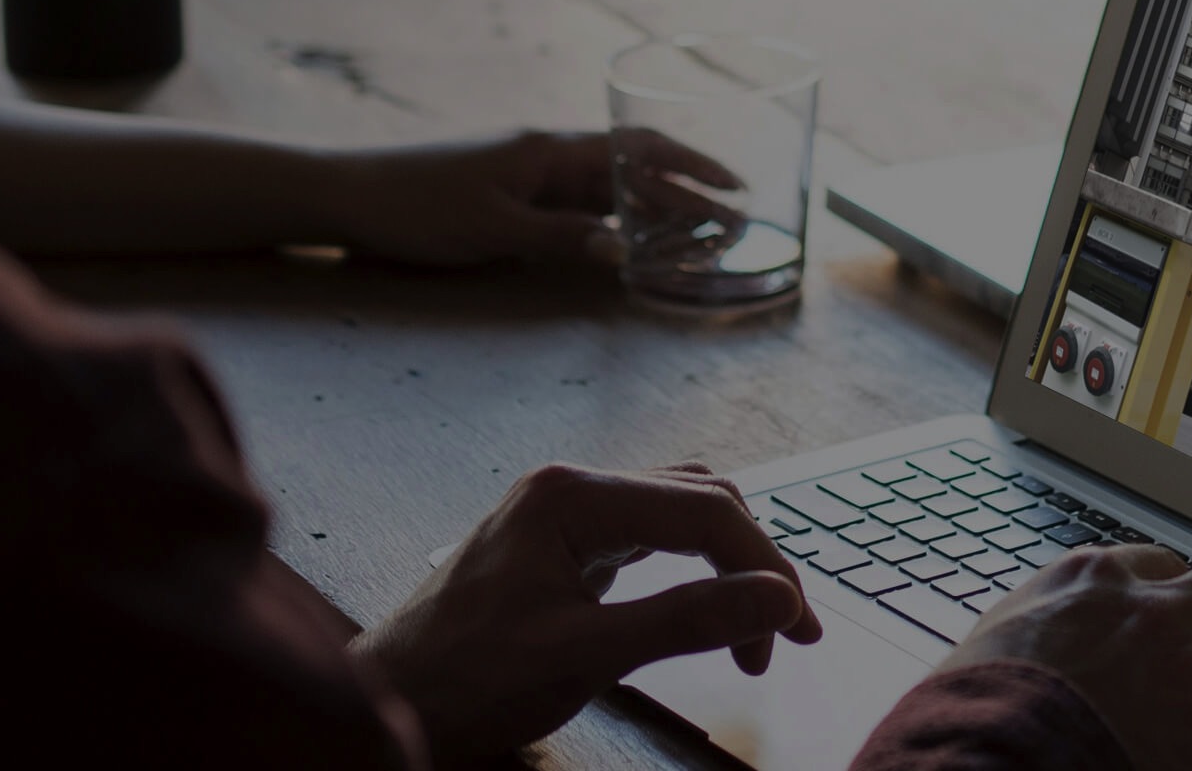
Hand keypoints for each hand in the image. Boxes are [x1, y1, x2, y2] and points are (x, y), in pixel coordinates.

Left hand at [323, 129, 739, 267]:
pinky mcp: (510, 199)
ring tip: (699, 236)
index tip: (736, 186)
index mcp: (549, 151)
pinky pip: (577, 208)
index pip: (638, 149)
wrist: (348, 198)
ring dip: (654, 209)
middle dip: (687, 192)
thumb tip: (626, 251)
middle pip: (632, 169)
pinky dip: (612, 224)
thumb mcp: (493, 229)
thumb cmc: (416, 208)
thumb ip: (561, 237)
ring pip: (608, 190)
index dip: (692, 165)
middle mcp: (546, 156)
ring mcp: (528, 177)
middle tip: (735, 223)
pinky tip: (630, 243)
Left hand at [352, 462, 823, 760]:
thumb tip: (777, 599)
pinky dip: (688, 570)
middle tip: (785, 638)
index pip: (705, 511)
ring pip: (677, 515)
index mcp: (572, 496)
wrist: (392, 703)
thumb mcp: (588, 655)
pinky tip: (702, 608)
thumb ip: (687, 619)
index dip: (765, 568)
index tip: (799, 631)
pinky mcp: (559, 544)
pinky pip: (646, 537)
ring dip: (724, 566)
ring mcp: (562, 512)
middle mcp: (569, 487)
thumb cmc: (466, 681)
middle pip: (699, 502)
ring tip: (751, 633)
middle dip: (751, 565)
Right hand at [939, 547, 1191, 769]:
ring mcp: (1188, 663)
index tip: (1171, 618)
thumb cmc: (975, 710)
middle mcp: (1147, 610)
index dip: (1171, 594)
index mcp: (1088, 582)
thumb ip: (1033, 624)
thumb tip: (1034, 637)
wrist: (994, 758)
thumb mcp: (989, 640)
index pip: (1157, 564)